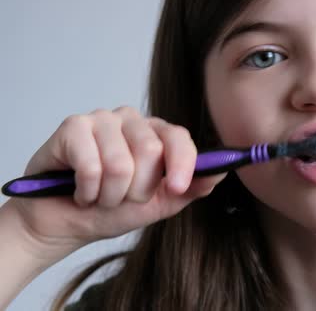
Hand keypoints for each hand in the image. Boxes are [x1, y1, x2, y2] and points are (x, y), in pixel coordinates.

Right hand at [7, 106, 225, 257]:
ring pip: (120, 163)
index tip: (175, 187)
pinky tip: (79, 191)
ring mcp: (101, 120)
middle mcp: (131, 120)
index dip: (182, 164)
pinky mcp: (72, 127)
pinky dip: (86, 192)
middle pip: (150, 151)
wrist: (65, 223)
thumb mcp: (159, 203)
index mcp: (156, 134)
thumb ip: (191, 187)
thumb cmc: (112, 208)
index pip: (179, 137)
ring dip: (109, 195)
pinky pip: (91, 167)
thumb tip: (222, 170)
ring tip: (100, 195)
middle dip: (136, 190)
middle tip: (121, 197)